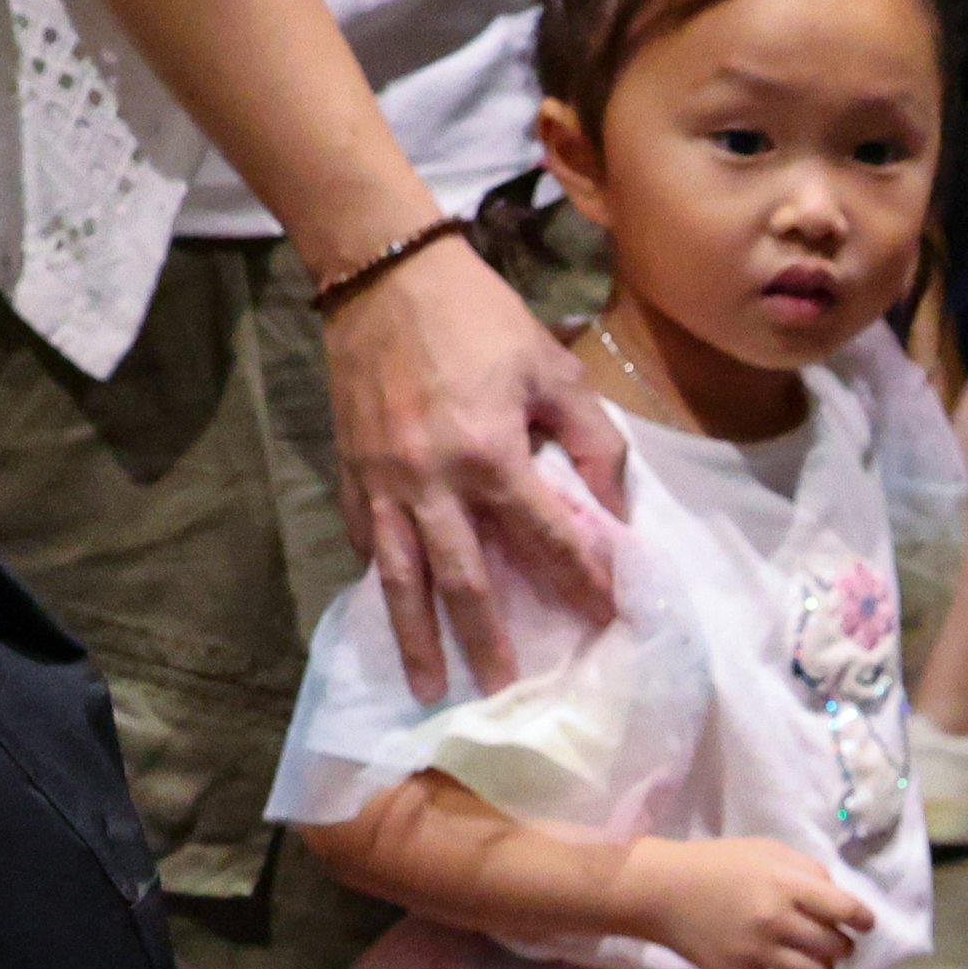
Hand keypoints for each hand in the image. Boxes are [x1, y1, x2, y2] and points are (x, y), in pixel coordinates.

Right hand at [324, 233, 630, 699]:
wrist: (385, 275)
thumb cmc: (481, 319)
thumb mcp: (556, 371)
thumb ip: (594, 443)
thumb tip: (616, 510)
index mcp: (491, 456)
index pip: (546, 540)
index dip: (579, 583)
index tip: (603, 620)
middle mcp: (433, 482)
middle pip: (464, 581)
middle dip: (488, 641)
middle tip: (507, 693)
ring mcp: (383, 482)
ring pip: (401, 578)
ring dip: (416, 637)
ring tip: (430, 687)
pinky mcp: (351, 470)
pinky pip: (365, 539)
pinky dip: (380, 578)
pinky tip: (395, 609)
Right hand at [631, 836, 873, 968]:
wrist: (662, 890)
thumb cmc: (719, 864)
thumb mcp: (768, 851)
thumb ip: (807, 871)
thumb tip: (839, 897)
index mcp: (786, 885)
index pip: (845, 909)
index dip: (864, 919)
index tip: (864, 923)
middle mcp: (776, 921)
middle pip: (834, 946)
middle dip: (843, 946)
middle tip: (835, 943)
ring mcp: (755, 953)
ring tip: (817, 964)